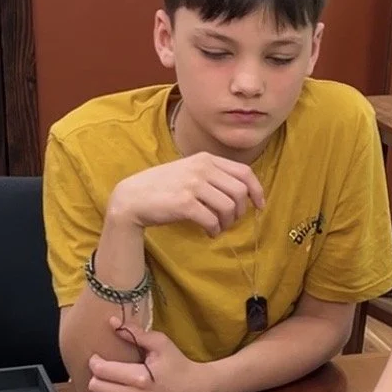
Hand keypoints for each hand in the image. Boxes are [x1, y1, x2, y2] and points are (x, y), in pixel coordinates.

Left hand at [86, 319, 216, 391]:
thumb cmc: (179, 365)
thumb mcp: (162, 344)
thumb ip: (136, 333)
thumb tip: (112, 323)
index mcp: (141, 379)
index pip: (101, 371)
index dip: (95, 361)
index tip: (98, 356)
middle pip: (95, 387)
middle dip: (97, 375)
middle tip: (107, 367)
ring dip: (105, 388)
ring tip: (118, 380)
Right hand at [108, 153, 264, 234]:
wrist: (132, 197)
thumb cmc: (163, 187)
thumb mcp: (189, 171)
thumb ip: (214, 176)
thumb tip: (245, 194)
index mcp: (206, 159)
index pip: (244, 172)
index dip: (257, 190)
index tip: (259, 205)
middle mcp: (201, 168)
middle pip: (240, 192)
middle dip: (240, 211)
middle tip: (230, 221)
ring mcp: (192, 184)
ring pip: (229, 207)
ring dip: (227, 223)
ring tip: (218, 227)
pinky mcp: (184, 203)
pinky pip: (213, 220)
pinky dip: (215, 230)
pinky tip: (209, 232)